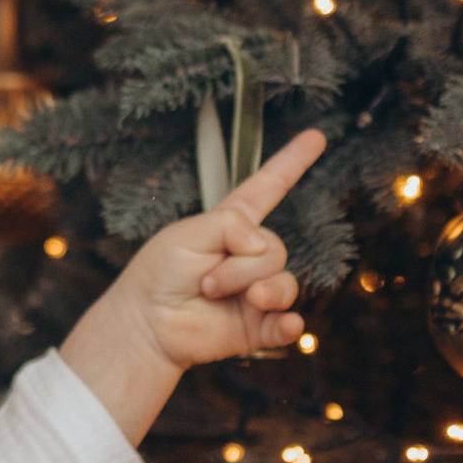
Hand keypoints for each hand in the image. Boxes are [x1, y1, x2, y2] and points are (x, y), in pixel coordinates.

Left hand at [59, 129, 325, 445]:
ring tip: (215, 296)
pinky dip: (287, 323)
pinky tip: (284, 323)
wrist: (146, 322)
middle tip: (205, 279)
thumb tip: (264, 246)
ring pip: (283, 283)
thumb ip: (231, 225)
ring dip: (249, 288)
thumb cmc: (159, 273)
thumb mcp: (189, 232)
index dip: (292, 162)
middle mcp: (250, 257)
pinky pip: (289, 322)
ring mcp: (258, 291)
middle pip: (275, 248)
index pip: (269, 188)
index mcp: (233, 226)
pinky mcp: (260, 326)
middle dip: (239, 264)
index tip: (316, 137)